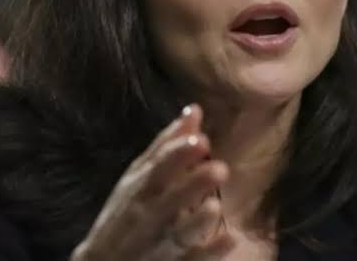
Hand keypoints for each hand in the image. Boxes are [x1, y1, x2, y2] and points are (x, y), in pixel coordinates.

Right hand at [70, 105, 232, 260]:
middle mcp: (147, 215)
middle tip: (219, 170)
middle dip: (191, 186)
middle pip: (168, 200)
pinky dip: (208, 253)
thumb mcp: (140, 177)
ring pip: (177, 235)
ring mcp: (158, 244)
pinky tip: (229, 240)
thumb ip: (167, 146)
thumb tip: (194, 110)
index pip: (156, 169)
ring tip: (215, 207)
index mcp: (141, 189)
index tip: (201, 141)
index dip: (177, 156)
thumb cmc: (127, 212)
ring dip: (196, 222)